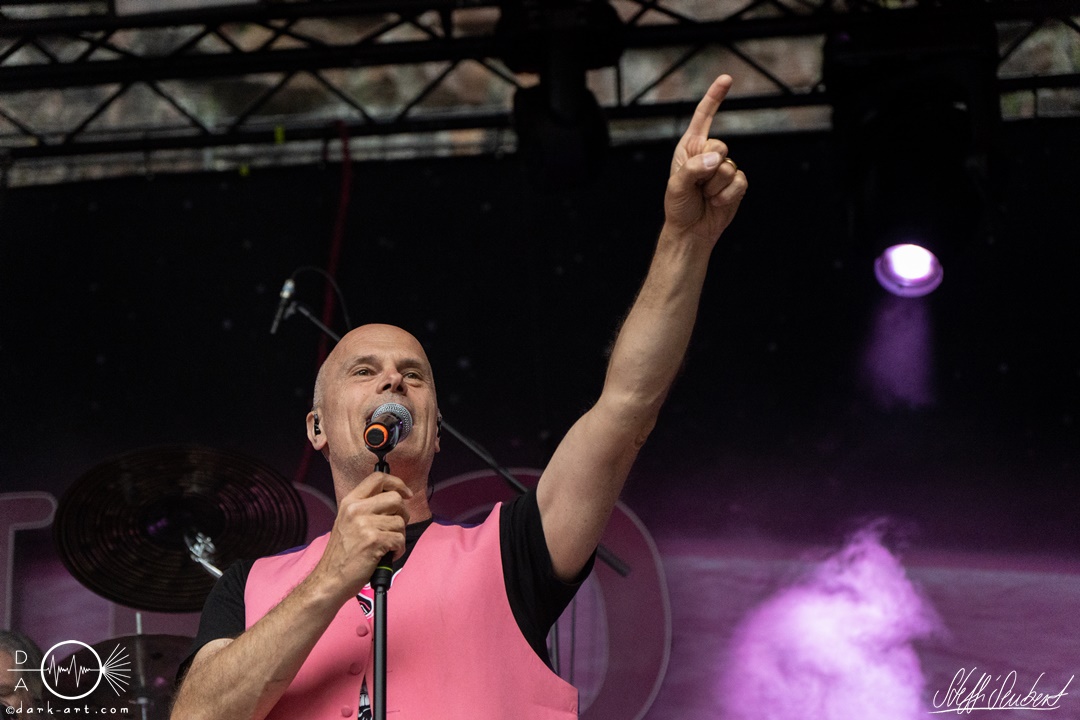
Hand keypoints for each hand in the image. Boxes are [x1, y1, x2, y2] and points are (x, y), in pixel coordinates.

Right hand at [309, 472, 412, 601]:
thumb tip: (394, 499)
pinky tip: (387, 555)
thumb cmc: (342, 554)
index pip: (378, 478)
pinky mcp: (373, 541)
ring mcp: (364, 524)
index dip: (397, 482)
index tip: (406, 493)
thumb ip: (366, 508)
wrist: (330, 579)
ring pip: (400, 521)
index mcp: (350, 502)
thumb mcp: (347, 522)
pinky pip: (400, 539)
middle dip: (403, 514)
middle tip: (396, 527)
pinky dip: (398, 550)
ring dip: (399, 536)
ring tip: (387, 546)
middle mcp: (356, 509)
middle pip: (395, 498)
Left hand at [665, 74, 746, 244]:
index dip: (715, 97)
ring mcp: (724, 168)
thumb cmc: (678, 206)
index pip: (704, 117)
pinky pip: (739, 182)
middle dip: (709, 167)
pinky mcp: (737, 184)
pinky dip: (727, 196)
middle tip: (697, 185)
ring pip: (729, 167)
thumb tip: (718, 159)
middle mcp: (708, 154)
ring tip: (705, 196)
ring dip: (715, 187)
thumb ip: (694, 168)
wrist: (691, 231)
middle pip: (721, 145)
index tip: (727, 78)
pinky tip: (717, 203)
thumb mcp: (677, 185)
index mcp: (690, 147)